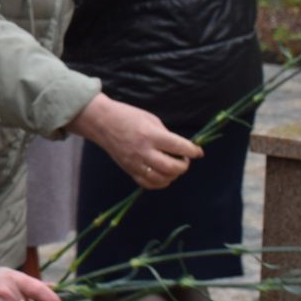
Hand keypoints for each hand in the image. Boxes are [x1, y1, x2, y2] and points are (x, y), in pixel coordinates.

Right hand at [69, 92, 202, 189]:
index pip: (178, 147)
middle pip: (171, 167)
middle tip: (184, 160)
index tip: (198, 152)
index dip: (193, 151)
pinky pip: (148, 184)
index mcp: (151, 135)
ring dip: (173, 175)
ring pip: (161, 179)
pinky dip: (160, 182)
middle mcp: (144, 151)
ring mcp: (136, 163)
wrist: (102, 123)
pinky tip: (163, 175)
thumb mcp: (151, 119)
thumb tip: (179, 148)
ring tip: (174, 167)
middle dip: (184, 166)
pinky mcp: (129, 170)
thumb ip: (165, 135)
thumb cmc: (128, 116)